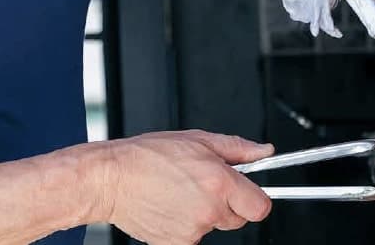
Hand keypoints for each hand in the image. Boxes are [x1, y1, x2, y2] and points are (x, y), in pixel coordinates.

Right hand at [98, 130, 273, 243]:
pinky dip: (184, 225)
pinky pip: (192, 237)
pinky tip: (169, 206)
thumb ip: (237, 149)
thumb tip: (264, 152)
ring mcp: (193, 231)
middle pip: (239, 218)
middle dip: (227, 203)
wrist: (111, 178)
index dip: (254, 197)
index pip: (260, 206)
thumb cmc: (147, 156)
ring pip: (213, 226)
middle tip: (202, 185)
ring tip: (178, 192)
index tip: (245, 192)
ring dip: (203, 213)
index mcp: (219, 182)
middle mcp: (209, 210)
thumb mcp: (197, 139)